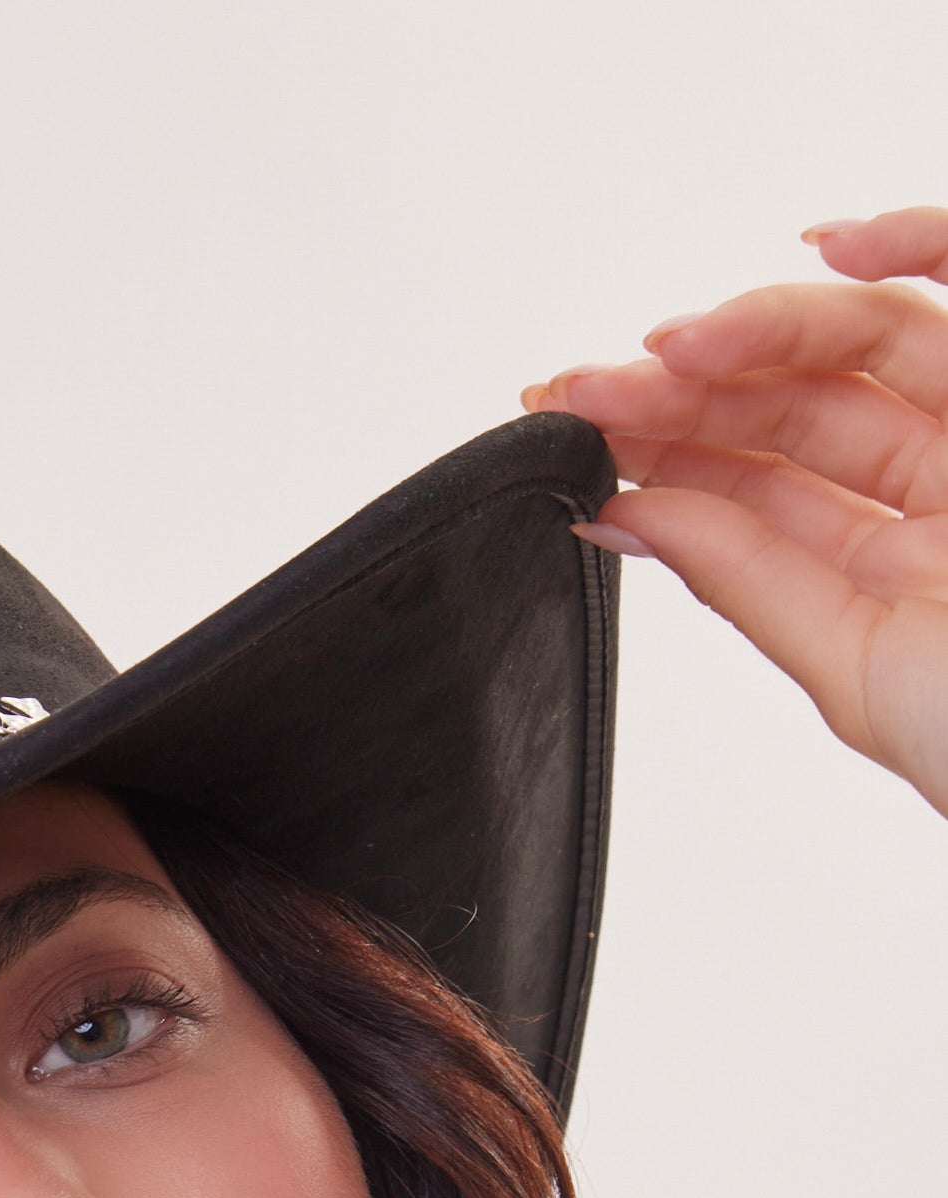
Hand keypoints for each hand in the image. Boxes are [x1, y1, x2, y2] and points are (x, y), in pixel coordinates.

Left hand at [524, 206, 947, 820]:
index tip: (575, 434)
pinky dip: (915, 240)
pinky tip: (831, 247)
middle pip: (798, 403)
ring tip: (668, 347)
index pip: (761, 487)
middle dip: (685, 388)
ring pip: (869, 336)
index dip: (665, 453)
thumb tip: (631, 517)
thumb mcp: (856, 667)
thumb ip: (750, 584)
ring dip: (761, 327)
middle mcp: (942, 489)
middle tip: (587, 387)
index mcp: (892, 570)